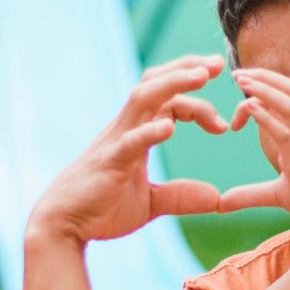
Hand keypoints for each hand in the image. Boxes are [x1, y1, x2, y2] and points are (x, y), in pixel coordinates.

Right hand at [28, 55, 228, 243]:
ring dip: (173, 82)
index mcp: (136, 132)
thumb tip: (216, 198)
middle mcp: (126, 128)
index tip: (224, 120)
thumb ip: (181, 196)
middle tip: (218, 63)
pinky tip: (169, 128)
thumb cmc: (101, 208)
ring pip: (143, 98)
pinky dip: (149, 131)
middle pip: (155, 83)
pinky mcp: (109, 163)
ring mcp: (116, 141)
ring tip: (201, 76)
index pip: (169, 100)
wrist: (65, 226)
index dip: (197, 98)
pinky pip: (129, 141)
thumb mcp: (150, 203)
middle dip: (187, 68)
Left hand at [222, 68, 289, 249]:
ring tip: (242, 81)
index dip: (258, 98)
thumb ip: (248, 195)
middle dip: (265, 78)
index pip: (281, 103)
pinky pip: (285, 134)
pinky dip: (267, 118)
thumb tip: (220, 204)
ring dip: (266, 90)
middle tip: (237, 73)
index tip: (236, 106)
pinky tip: (248, 107)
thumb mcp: (274, 195)